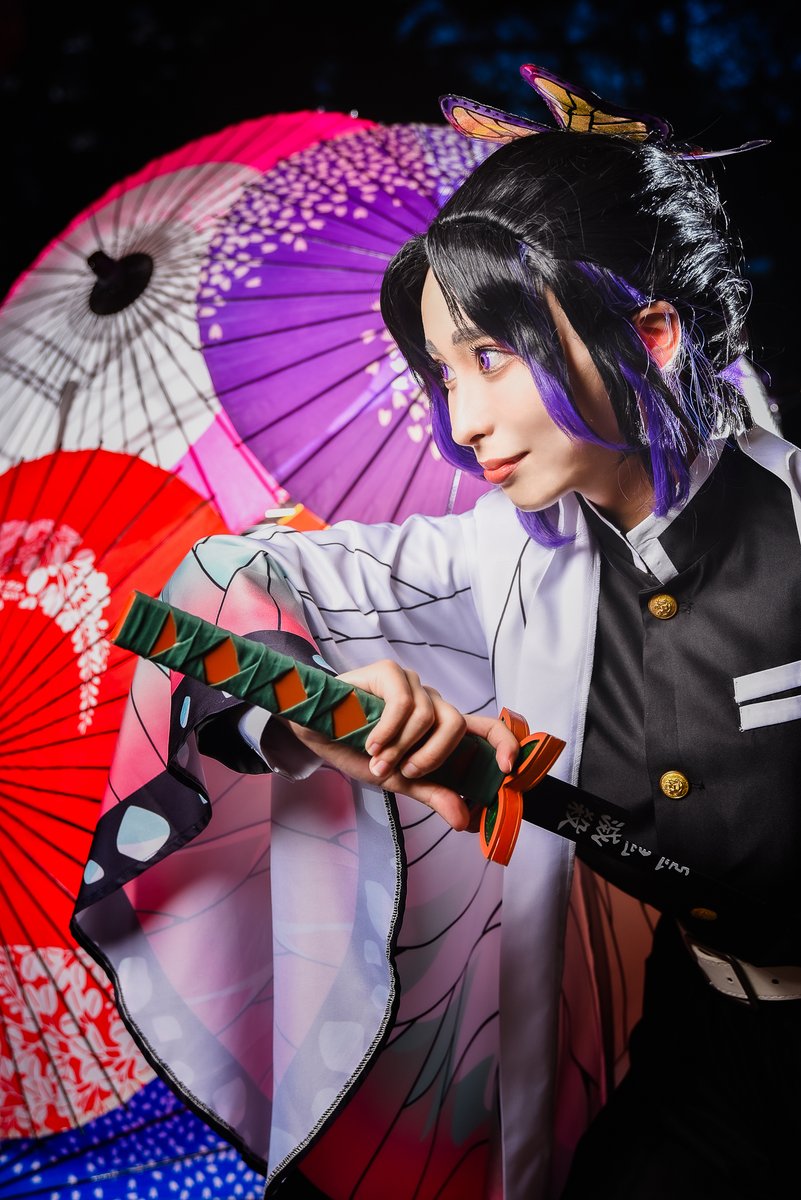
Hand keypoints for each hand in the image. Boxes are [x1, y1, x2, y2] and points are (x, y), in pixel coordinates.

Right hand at [282, 659, 519, 830]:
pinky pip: (405, 703)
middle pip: (457, 724)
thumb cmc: (358, 750)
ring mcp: (413, 685)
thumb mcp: (399, 780)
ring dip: (401, 747)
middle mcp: (433, 702)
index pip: (487, 728)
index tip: (506, 769)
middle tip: (402, 772)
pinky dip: (389, 729)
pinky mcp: (390, 672)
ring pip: (430, 715)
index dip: (505, 743)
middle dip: (431, 757)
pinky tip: (371, 742)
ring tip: (376, 759)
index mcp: (442, 728)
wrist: (314, 732)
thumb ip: (432, 794)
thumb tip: (464, 820)